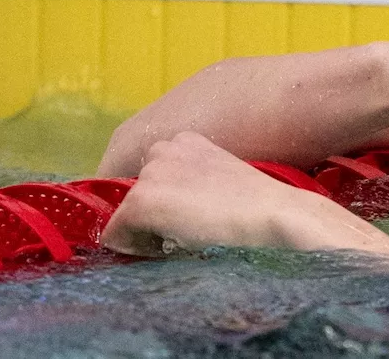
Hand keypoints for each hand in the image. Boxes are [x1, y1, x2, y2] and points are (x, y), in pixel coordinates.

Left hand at [100, 131, 322, 255]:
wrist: (272, 215)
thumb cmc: (259, 206)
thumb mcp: (221, 181)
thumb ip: (193, 185)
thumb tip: (172, 216)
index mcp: (186, 140)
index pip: (156, 178)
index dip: (168, 205)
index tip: (191, 220)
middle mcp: (163, 149)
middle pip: (138, 195)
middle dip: (153, 217)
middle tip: (189, 231)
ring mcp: (150, 175)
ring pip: (127, 216)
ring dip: (146, 231)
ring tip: (185, 238)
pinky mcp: (141, 202)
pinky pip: (116, 236)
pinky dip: (135, 248)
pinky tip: (173, 247)